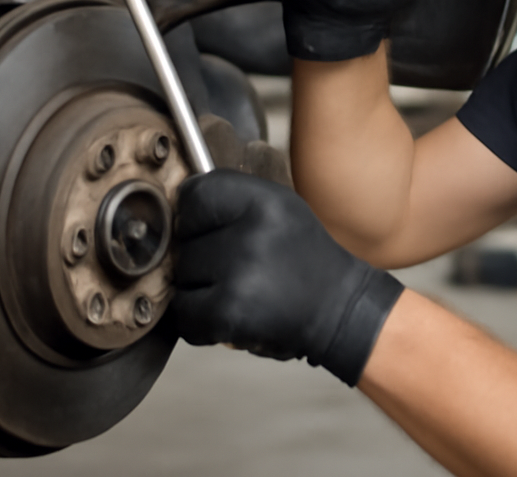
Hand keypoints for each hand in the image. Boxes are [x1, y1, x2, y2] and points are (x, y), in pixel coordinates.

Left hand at [172, 169, 402, 385]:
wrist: (340, 310)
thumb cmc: (304, 258)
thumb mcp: (278, 206)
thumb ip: (231, 199)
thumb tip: (176, 205)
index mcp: (263, 199)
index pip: (194, 194)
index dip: (193, 214)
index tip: (206, 226)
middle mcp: (251, 231)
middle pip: (183, 240)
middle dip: (199, 256)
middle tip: (234, 267)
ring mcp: (240, 274)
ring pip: (181, 278)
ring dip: (199, 290)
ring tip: (235, 290)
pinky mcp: (231, 313)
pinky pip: (185, 315)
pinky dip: (200, 322)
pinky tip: (228, 316)